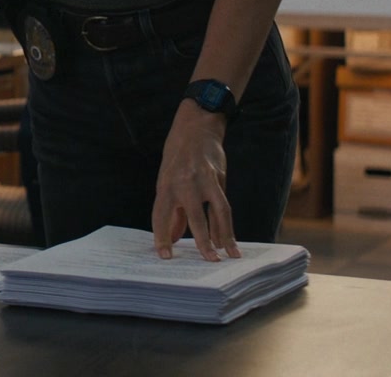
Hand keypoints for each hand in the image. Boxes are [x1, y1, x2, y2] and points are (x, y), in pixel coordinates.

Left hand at [151, 102, 238, 260]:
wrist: (196, 129)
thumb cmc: (177, 161)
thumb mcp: (166, 183)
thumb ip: (171, 212)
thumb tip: (172, 240)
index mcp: (165, 186)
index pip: (161, 216)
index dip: (162, 236)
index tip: (165, 256)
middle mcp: (184, 183)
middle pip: (194, 217)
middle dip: (201, 241)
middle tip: (208, 261)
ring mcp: (204, 179)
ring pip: (217, 212)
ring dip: (224, 235)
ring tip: (228, 255)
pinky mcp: (219, 177)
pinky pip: (224, 204)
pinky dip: (227, 224)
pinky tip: (229, 239)